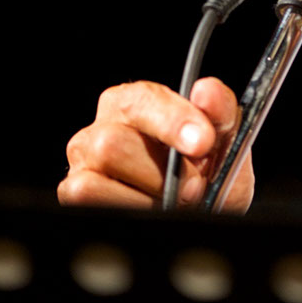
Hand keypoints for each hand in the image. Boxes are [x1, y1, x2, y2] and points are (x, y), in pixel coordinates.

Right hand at [59, 78, 252, 211]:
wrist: (206, 210)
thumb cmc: (207, 172)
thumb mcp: (225, 142)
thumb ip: (221, 111)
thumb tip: (206, 91)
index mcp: (135, 103)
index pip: (141, 100)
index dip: (171, 121)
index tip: (202, 143)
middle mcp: (102, 128)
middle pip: (112, 143)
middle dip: (161, 172)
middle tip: (195, 186)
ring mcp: (84, 163)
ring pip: (95, 177)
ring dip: (145, 195)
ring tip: (174, 200)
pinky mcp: (76, 193)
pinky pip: (88, 200)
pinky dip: (128, 208)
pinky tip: (150, 209)